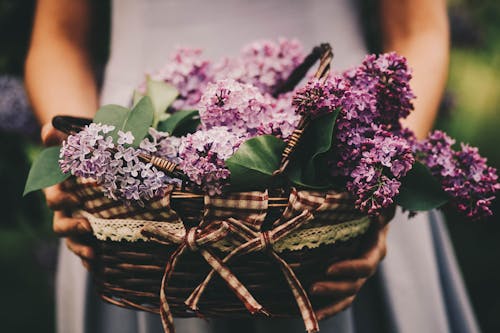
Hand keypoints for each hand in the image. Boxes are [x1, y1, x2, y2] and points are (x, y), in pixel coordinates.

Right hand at [41, 123, 93, 268]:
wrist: (91, 157)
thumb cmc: (78, 150)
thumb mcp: (68, 141)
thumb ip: (57, 137)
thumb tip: (49, 129)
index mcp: (58, 190)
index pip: (55, 199)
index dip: (63, 199)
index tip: (77, 197)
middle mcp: (66, 209)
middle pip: (62, 225)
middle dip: (73, 229)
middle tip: (88, 227)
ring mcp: (78, 220)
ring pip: (74, 240)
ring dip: (82, 249)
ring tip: (94, 255)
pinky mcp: (93, 228)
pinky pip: (89, 246)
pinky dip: (93, 258)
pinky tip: (102, 266)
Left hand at [310, 211, 391, 320]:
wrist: (366, 215)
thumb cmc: (366, 207)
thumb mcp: (373, 205)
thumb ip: (378, 209)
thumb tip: (380, 211)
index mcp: (375, 249)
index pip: (365, 265)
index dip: (349, 269)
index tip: (329, 269)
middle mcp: (366, 266)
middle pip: (353, 285)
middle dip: (333, 289)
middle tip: (312, 287)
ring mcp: (355, 276)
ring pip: (345, 297)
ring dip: (327, 305)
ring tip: (308, 310)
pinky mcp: (343, 280)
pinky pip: (336, 299)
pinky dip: (322, 308)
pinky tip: (306, 314)